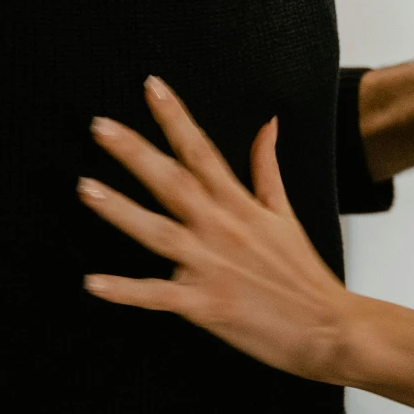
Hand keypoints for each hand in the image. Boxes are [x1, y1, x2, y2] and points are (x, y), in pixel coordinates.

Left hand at [80, 78, 363, 383]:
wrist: (328, 327)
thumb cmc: (304, 273)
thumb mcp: (285, 213)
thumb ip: (268, 167)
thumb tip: (268, 123)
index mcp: (239, 204)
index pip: (201, 150)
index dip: (175, 117)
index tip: (151, 86)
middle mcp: (221, 228)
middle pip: (172, 182)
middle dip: (135, 152)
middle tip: (99, 126)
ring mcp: (210, 266)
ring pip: (157, 232)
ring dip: (120, 210)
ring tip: (86, 187)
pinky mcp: (205, 305)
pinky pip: (157, 296)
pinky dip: (125, 291)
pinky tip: (92, 282)